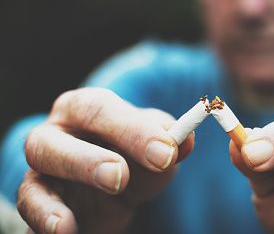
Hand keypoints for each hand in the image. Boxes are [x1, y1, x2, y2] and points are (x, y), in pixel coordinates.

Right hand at [18, 87, 193, 233]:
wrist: (116, 187)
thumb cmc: (136, 156)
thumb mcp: (158, 146)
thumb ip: (171, 141)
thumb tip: (185, 141)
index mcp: (85, 109)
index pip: (99, 108)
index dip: (131, 130)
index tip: (165, 154)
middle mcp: (56, 133)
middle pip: (52, 140)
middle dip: (86, 160)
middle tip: (120, 177)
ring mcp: (43, 169)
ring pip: (35, 177)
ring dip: (53, 200)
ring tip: (72, 220)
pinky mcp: (38, 200)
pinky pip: (31, 207)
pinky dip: (44, 219)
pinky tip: (65, 231)